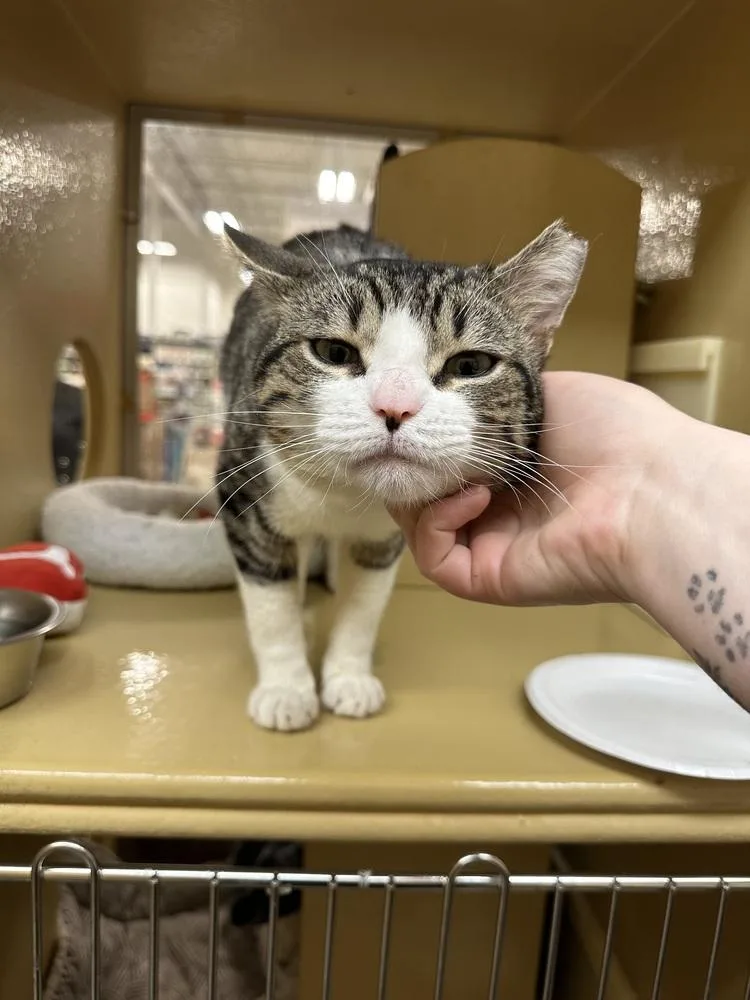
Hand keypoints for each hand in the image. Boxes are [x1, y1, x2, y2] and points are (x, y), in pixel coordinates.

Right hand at [390, 371, 680, 606]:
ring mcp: (493, 546)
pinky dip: (437, 522)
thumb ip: (496, 394)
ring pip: (420, 526)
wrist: (650, 487)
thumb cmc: (617, 433)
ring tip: (449, 464)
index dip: (425, 437)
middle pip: (426, 493)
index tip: (413, 412)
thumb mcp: (546, 390)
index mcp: (516, 467)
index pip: (449, 457)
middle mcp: (501, 509)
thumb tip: (455, 388)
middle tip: (412, 438)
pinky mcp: (488, 578)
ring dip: (420, 491)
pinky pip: (435, 558)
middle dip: (411, 464)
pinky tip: (475, 495)